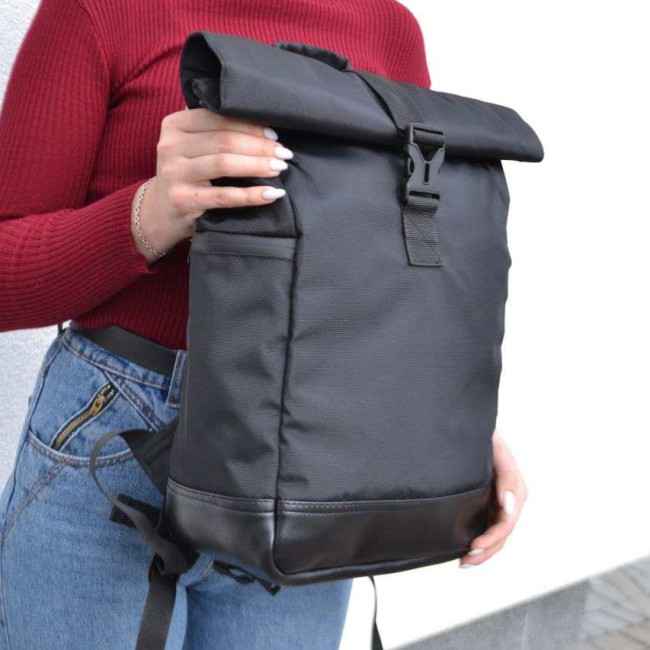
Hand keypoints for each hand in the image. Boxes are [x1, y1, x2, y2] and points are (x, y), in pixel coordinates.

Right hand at [132, 108, 292, 262]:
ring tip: (280, 168)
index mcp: (174, 124)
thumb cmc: (186, 174)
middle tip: (284, 154)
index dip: (250, 125)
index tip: (274, 135)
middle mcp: (170, 146)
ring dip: (258, 165)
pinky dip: (251, 195)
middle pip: (224, 141)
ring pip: (224, 164)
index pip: (218, 118)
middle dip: (259, 147)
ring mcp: (174, 174)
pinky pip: (224, 196)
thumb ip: (213, 129)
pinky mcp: (183, 200)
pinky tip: (271, 193)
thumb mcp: (191, 146)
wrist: (161, 212)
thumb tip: (260, 117)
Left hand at [459, 430, 527, 567]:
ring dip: (483, 551)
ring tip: (465, 563)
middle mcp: (510, 500)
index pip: (506, 524)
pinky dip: (480, 541)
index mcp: (515, 490)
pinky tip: (466, 549)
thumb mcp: (496, 449)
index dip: (491, 539)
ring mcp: (500, 502)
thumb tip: (509, 505)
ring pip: (496, 535)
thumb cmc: (484, 436)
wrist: (470, 425)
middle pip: (502, 535)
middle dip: (486, 551)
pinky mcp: (489, 502)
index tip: (473, 546)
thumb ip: (507, 477)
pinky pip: (487, 527)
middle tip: (465, 562)